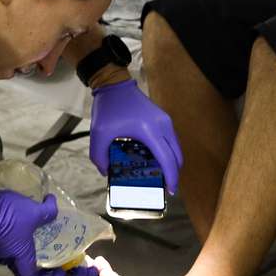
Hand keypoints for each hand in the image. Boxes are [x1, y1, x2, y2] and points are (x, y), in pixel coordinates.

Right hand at [0, 191, 99, 275]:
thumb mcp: (29, 212)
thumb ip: (45, 211)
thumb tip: (53, 204)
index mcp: (22, 262)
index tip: (64, 271)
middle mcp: (13, 262)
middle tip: (72, 266)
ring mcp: (3, 252)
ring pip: (28, 265)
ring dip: (46, 262)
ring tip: (58, 246)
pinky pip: (18, 250)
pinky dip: (33, 246)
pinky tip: (38, 230)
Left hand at [89, 79, 182, 193]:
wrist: (114, 84)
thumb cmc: (109, 107)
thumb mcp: (99, 134)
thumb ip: (99, 157)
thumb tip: (106, 172)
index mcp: (149, 130)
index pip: (167, 159)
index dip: (171, 177)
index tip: (170, 190)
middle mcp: (162, 126)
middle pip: (177, 156)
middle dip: (174, 173)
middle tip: (165, 187)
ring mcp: (165, 120)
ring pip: (176, 148)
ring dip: (172, 162)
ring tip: (161, 175)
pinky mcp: (163, 118)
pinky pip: (171, 140)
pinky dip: (168, 152)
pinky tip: (157, 159)